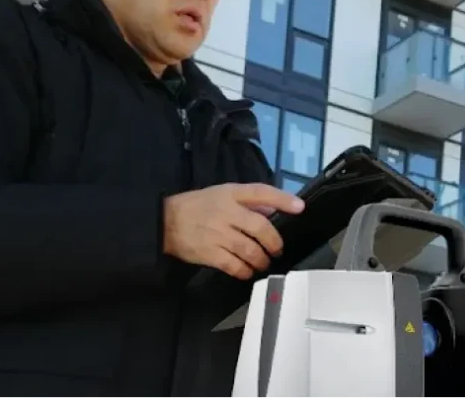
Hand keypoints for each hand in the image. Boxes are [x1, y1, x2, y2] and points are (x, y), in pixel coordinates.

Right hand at [163, 183, 304, 279]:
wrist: (164, 222)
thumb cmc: (196, 206)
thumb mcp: (221, 195)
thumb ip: (247, 202)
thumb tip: (272, 211)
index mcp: (230, 194)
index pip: (261, 192)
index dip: (283, 199)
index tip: (300, 207)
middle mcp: (226, 212)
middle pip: (261, 227)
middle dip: (274, 242)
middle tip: (276, 249)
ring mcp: (218, 234)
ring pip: (251, 250)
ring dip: (261, 260)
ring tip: (262, 262)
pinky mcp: (209, 253)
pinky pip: (235, 266)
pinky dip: (245, 271)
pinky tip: (246, 271)